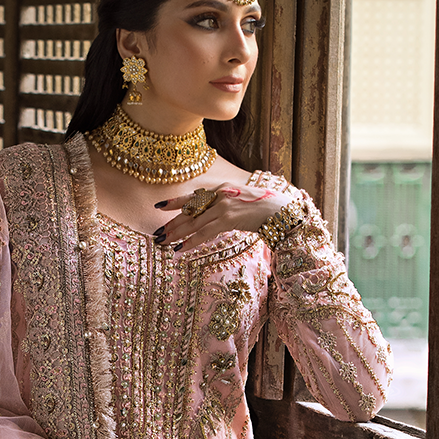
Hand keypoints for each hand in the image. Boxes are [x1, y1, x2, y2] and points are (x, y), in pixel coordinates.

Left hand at [152, 181, 296, 253]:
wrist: (282, 209)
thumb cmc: (264, 208)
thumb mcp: (241, 202)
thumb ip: (226, 205)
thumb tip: (212, 217)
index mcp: (222, 189)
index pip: (193, 196)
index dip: (175, 201)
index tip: (159, 207)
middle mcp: (220, 194)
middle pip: (189, 211)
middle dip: (171, 223)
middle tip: (157, 233)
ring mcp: (223, 205)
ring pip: (193, 222)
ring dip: (176, 233)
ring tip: (163, 242)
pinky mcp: (228, 218)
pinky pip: (204, 232)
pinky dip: (191, 241)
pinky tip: (180, 249)